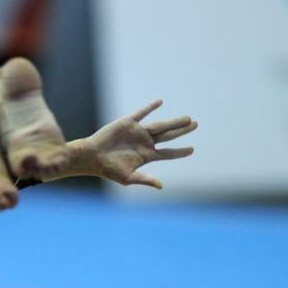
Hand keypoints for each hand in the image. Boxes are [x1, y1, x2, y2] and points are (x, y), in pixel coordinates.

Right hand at [80, 100, 196, 189]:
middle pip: (168, 136)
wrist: (92, 156)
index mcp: (146, 156)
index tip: (192, 150)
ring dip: (174, 122)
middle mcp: (144, 143)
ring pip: (160, 125)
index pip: (167, 153)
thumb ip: (145, 179)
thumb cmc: (108, 170)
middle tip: (195, 124)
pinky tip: (160, 102)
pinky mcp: (128, 123)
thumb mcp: (128, 178)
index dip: (180, 152)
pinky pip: (141, 113)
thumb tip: (161, 186)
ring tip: (188, 118)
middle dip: (182, 131)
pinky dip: (150, 108)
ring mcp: (137, 132)